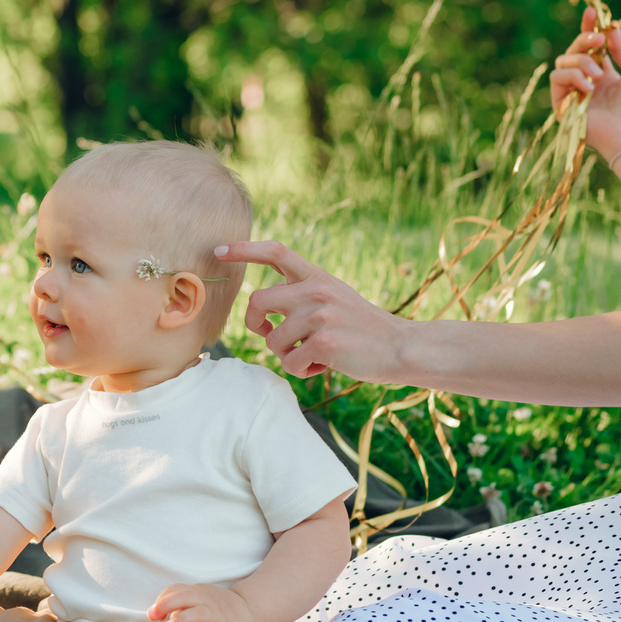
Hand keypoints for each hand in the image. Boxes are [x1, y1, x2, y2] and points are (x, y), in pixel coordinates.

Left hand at [148, 582, 258, 621]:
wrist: (249, 610)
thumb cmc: (217, 609)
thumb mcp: (199, 606)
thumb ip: (182, 613)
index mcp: (196, 593)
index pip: (176, 590)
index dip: (162, 600)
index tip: (152, 614)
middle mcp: (206, 600)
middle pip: (184, 597)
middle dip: (166, 605)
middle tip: (153, 617)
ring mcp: (217, 614)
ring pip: (198, 613)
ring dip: (181, 620)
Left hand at [216, 241, 412, 382]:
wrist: (401, 348)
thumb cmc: (363, 328)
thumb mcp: (334, 297)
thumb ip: (303, 294)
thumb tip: (263, 310)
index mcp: (317, 276)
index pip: (276, 252)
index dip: (245, 250)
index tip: (219, 250)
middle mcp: (316, 290)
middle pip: (257, 301)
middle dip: (254, 324)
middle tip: (270, 335)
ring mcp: (319, 314)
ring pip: (273, 340)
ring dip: (287, 355)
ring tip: (313, 356)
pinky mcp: (324, 341)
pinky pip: (290, 362)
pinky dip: (302, 371)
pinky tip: (324, 367)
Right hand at [550, 10, 620, 161]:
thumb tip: (612, 28)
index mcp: (603, 75)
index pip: (589, 47)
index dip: (588, 28)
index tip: (592, 11)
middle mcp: (585, 81)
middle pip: (573, 49)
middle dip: (584, 39)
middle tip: (597, 38)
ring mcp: (572, 92)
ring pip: (563, 61)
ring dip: (581, 61)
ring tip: (599, 75)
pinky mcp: (561, 104)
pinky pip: (558, 78)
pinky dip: (573, 77)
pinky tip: (589, 88)